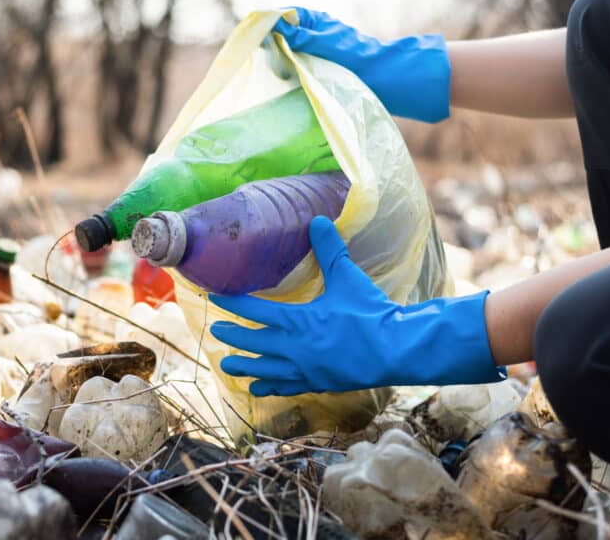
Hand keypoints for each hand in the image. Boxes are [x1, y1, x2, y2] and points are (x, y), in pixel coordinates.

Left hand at [211, 217, 503, 396]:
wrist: (394, 350)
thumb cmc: (370, 314)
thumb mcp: (348, 278)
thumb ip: (330, 250)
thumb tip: (318, 220)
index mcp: (298, 321)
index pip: (256, 311)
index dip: (234, 303)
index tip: (216, 298)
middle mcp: (294, 348)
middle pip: (254, 342)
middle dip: (233, 336)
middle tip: (215, 331)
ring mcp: (304, 369)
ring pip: (265, 370)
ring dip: (245, 367)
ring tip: (227, 366)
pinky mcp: (317, 383)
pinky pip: (287, 387)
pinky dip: (272, 388)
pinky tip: (261, 388)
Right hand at [273, 7, 451, 122]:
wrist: (377, 76)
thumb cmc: (352, 56)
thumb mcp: (322, 42)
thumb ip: (297, 35)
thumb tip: (272, 25)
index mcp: (312, 20)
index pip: (282, 14)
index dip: (266, 21)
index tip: (251, 32)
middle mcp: (309, 32)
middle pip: (280, 32)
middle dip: (268, 40)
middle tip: (256, 53)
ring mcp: (310, 50)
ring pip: (284, 49)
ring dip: (275, 57)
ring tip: (267, 67)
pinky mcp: (312, 66)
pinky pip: (291, 64)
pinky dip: (284, 69)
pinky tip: (278, 78)